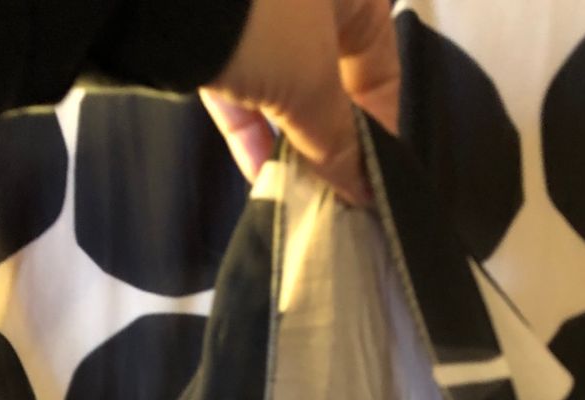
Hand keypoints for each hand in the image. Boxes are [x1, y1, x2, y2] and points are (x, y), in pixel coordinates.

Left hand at [200, 0, 399, 204]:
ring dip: (289, 144)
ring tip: (298, 194)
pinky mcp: (204, 31)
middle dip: (328, 142)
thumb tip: (363, 191)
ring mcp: (253, 11)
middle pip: (329, 79)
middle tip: (332, 195)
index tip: (372, 182)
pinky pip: (237, 86)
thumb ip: (338, 140)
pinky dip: (249, 130)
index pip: (380, 65)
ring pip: (282, 85)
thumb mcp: (310, 81)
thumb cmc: (262, 14)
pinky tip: (261, 176)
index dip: (380, 126)